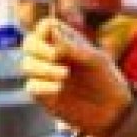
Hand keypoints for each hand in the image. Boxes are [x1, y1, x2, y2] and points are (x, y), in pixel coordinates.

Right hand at [22, 17, 132, 136]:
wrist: (110, 110)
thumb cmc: (106, 80)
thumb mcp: (95, 60)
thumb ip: (73, 47)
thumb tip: (51, 32)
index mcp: (65, 41)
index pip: (45, 26)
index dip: (46, 31)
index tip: (61, 42)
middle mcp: (50, 55)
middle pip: (29, 43)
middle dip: (40, 49)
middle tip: (56, 56)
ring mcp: (44, 74)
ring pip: (27, 65)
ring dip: (44, 68)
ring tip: (65, 75)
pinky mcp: (41, 94)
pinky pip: (31, 86)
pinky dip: (43, 86)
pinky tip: (59, 89)